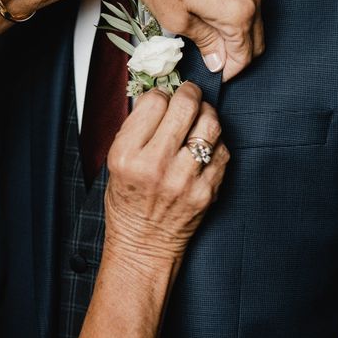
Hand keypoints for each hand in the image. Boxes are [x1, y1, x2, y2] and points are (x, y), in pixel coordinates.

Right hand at [105, 82, 229, 275]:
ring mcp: (185, 179)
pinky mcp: (207, 191)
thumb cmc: (128, 203)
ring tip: (199, 116)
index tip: (162, 97)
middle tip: (188, 94)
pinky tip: (204, 147)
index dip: (160, 94)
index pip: (154, 102)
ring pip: (210, 124)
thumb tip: (158, 97)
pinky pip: (222, 150)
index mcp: (127, 156)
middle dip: (189, 93)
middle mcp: (156, 165)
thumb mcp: (115, 163)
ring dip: (206, 113)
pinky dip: (215, 142)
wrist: (144, 245)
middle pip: (185, 106)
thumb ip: (135, 129)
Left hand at [113, 0, 263, 80]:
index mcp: (238, 12)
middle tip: (214, 63)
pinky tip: (212, 18)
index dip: (231, 71)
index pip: (246, 55)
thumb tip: (217, 61)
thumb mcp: (180, 23)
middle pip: (256, 39)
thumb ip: (206, 44)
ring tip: (210, 42)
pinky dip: (235, 15)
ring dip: (237, 35)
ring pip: (254, 20)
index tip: (217, 75)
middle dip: (237, 56)